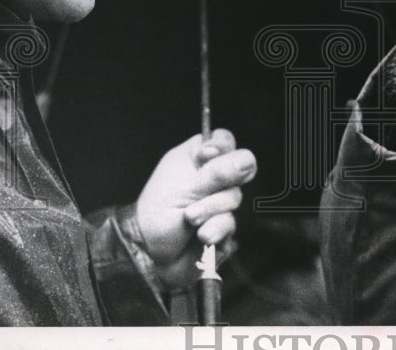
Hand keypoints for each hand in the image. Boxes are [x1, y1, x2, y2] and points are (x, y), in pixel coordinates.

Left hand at [134, 129, 255, 288]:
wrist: (148, 256)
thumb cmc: (156, 214)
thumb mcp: (186, 188)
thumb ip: (219, 172)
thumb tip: (247, 159)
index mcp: (196, 159)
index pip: (224, 140)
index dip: (224, 147)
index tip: (208, 157)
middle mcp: (210, 178)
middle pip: (238, 170)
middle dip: (217, 188)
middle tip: (197, 196)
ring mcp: (218, 202)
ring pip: (235, 199)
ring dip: (211, 212)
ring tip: (191, 220)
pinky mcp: (222, 226)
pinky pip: (231, 224)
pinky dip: (216, 230)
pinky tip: (201, 236)